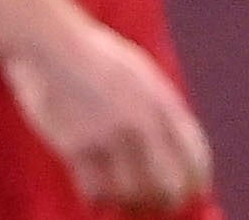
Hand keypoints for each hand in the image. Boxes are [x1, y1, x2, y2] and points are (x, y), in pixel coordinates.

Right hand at [0, 0, 211, 213]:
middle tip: (154, 206)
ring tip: (123, 201)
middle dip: (165, 202)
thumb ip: (162, 108)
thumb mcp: (144, 75)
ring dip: (129, 203)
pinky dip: (98, 200)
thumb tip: (177, 144)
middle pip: (169, 186)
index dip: (196, 182)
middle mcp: (144, 122)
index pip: (195, 157)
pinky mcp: (78, 148)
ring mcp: (111, 136)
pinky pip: (96, 193)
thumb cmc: (97, 58)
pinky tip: (96, 193)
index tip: (191, 193)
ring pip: (132, 196)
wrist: (52, 45)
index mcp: (164, 102)